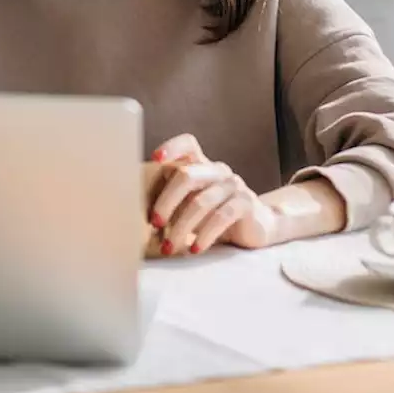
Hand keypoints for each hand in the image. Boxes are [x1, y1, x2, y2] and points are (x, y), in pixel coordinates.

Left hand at [148, 134, 278, 254]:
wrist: (255, 228)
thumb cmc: (213, 215)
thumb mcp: (191, 205)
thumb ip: (172, 201)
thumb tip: (138, 214)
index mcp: (201, 165)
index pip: (188, 144)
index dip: (171, 147)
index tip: (156, 159)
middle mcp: (217, 170)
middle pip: (186, 176)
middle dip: (166, 201)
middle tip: (154, 223)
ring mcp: (233, 185)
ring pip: (201, 201)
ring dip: (181, 227)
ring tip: (170, 247)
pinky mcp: (246, 203)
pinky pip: (221, 216)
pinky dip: (204, 235)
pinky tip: (195, 248)